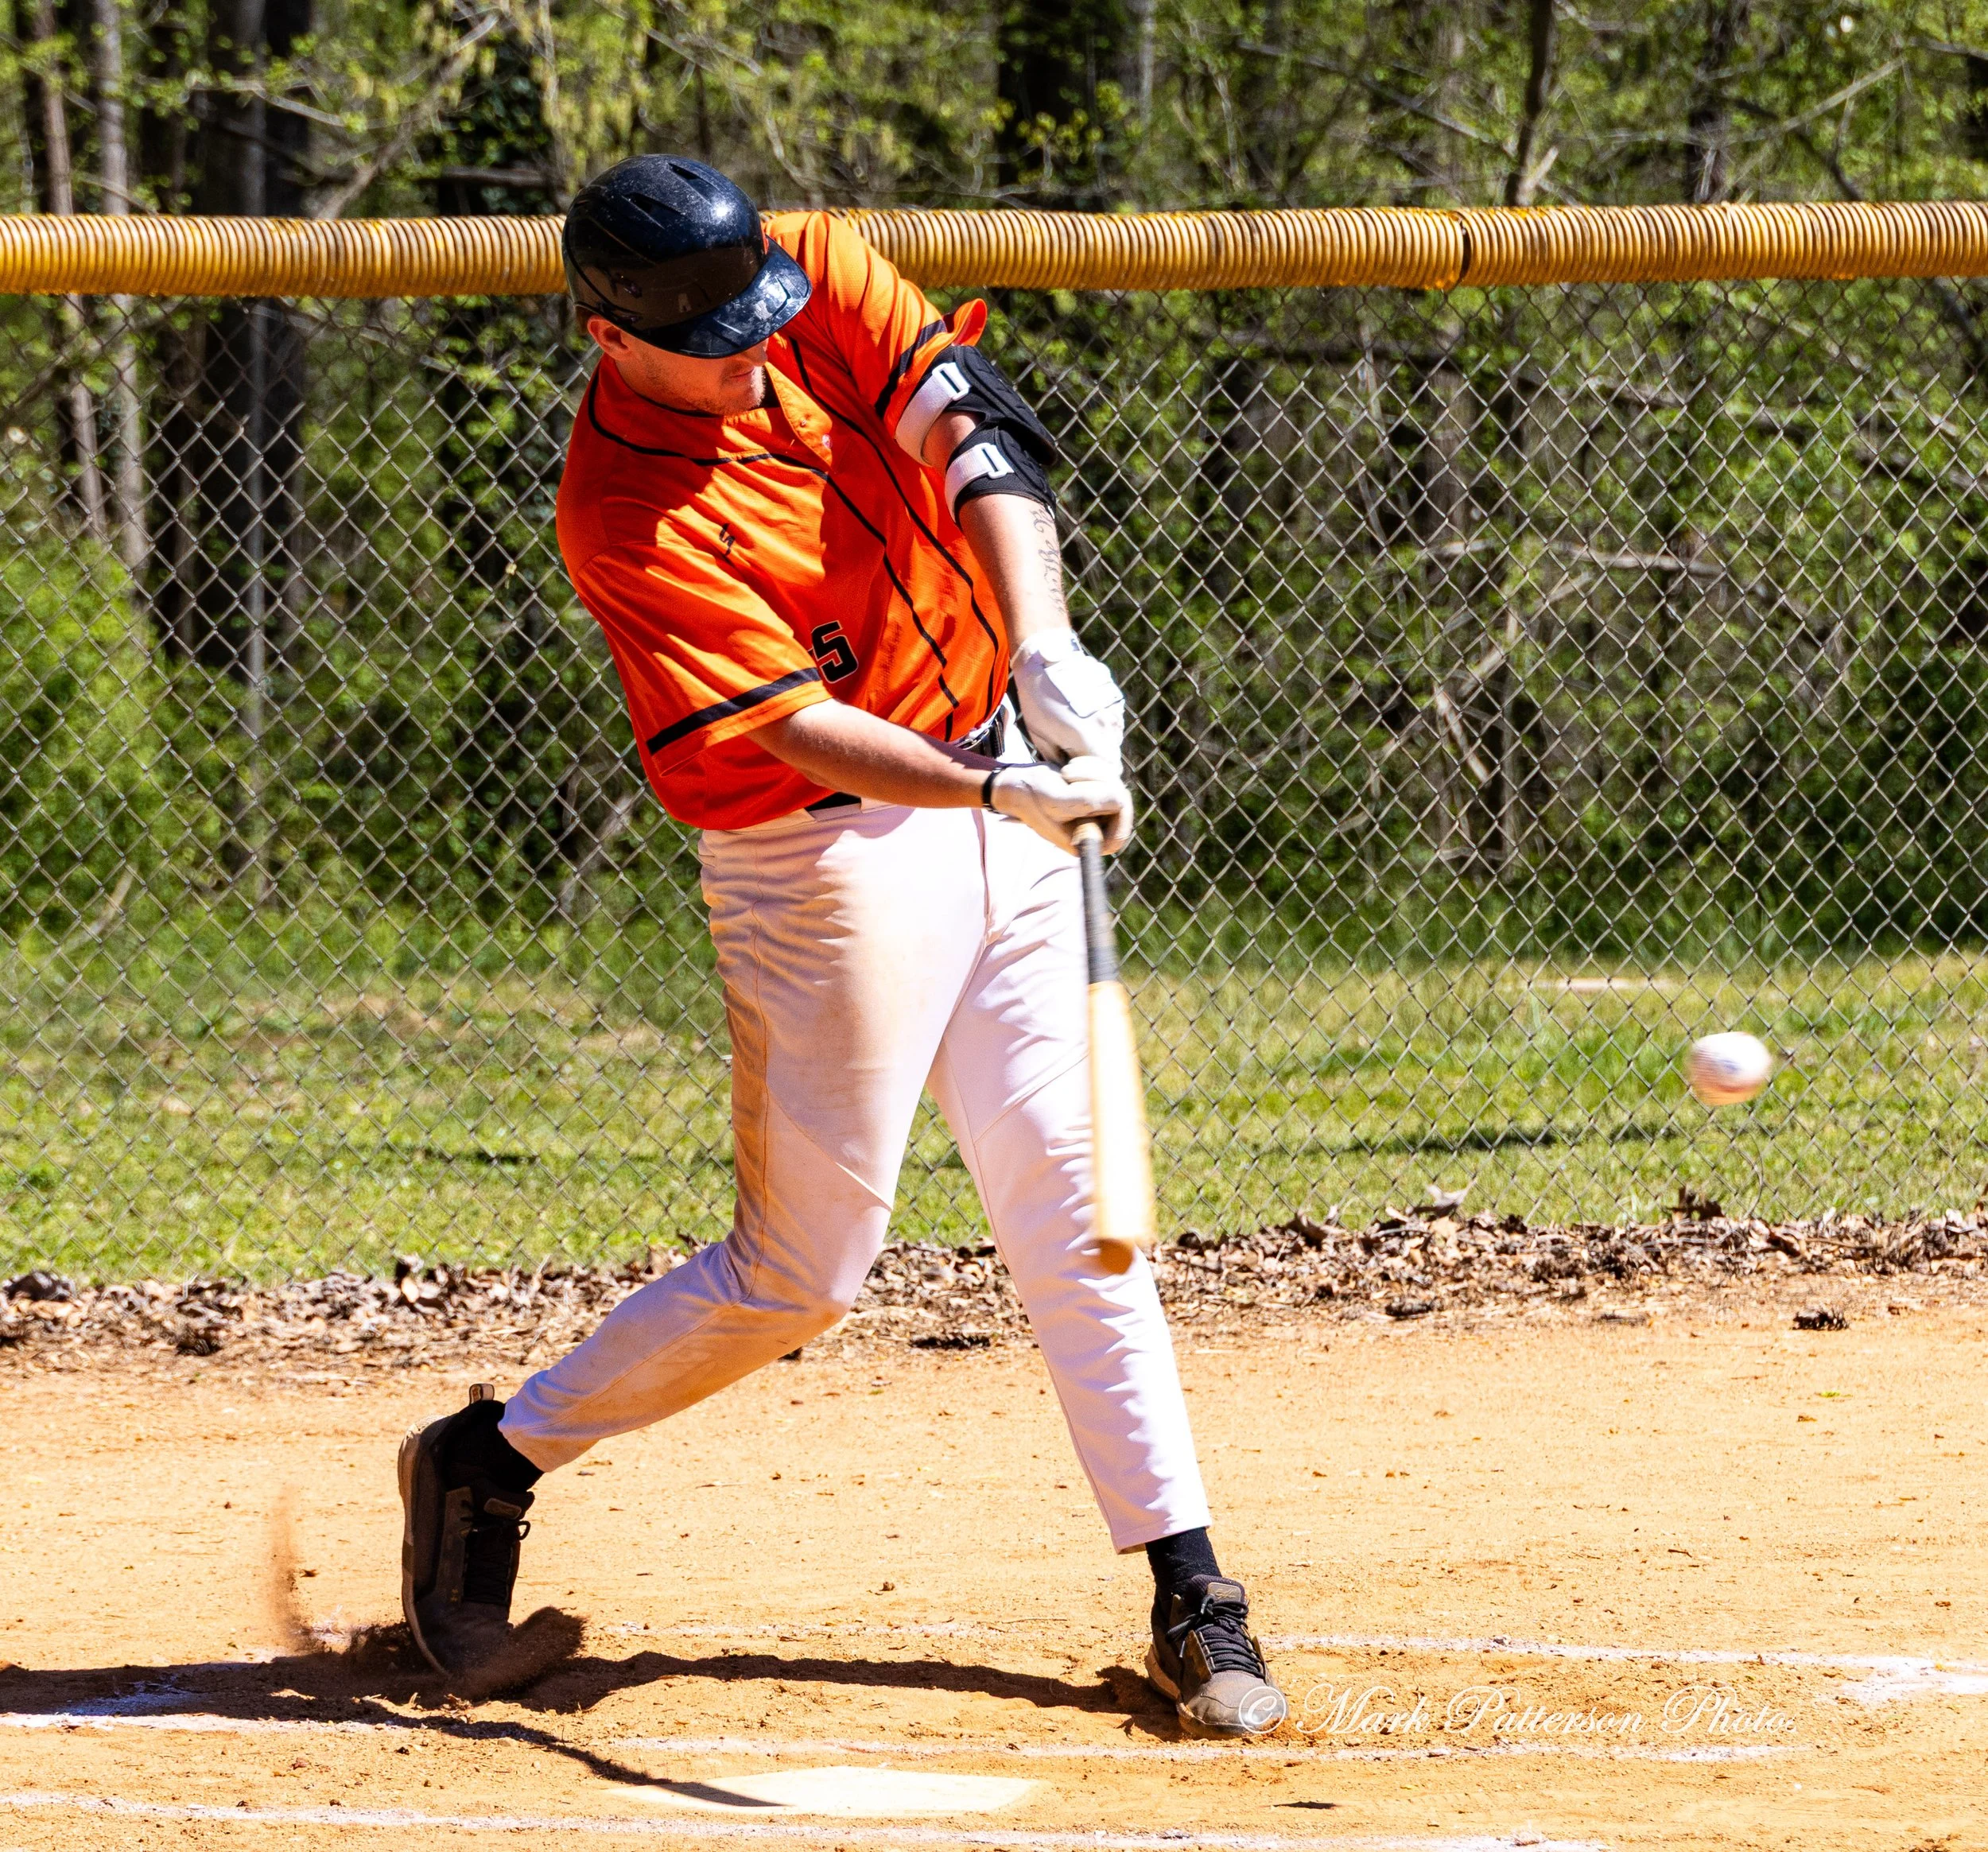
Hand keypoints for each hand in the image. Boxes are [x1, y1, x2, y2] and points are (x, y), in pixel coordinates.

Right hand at [989, 761, 1132, 854]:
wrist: (1014, 783)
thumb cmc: (1031, 795)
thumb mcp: (1057, 800)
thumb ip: (1089, 802)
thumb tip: (1121, 799)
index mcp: (1084, 843)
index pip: (1119, 834)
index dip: (1118, 810)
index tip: (1099, 790)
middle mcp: (1092, 829)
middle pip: (1119, 804)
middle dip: (1098, 781)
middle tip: (1069, 773)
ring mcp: (1093, 810)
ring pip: (1113, 785)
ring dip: (1091, 771)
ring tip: (1065, 771)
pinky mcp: (1091, 792)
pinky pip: (1106, 775)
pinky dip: (1090, 766)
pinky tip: (1068, 768)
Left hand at [1011, 630, 1125, 772]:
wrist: (1046, 658)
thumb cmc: (1038, 699)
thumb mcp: (1041, 737)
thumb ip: (1059, 759)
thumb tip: (1066, 773)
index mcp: (1090, 738)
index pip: (1106, 772)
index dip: (1091, 776)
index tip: (1072, 771)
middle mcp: (1109, 725)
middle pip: (1112, 757)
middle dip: (1095, 761)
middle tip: (1071, 754)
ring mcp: (1115, 710)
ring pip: (1113, 739)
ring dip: (1099, 743)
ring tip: (1075, 732)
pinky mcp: (1115, 698)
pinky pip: (1112, 722)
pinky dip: (1101, 726)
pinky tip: (1082, 715)